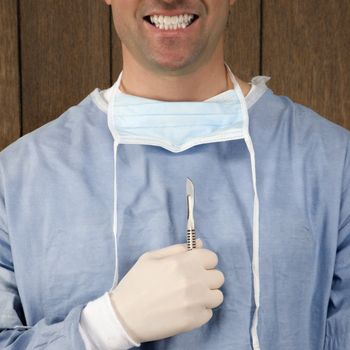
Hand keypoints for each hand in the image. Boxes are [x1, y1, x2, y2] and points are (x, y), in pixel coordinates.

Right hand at [109, 239, 224, 342]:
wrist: (124, 316)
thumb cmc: (136, 283)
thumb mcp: (151, 257)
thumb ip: (177, 248)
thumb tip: (199, 243)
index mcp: (184, 262)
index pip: (212, 257)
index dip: (203, 261)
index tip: (195, 266)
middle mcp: (194, 281)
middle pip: (218, 276)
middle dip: (207, 277)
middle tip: (191, 282)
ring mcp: (196, 302)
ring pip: (217, 296)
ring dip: (207, 295)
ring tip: (189, 297)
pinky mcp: (194, 321)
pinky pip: (209, 313)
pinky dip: (200, 311)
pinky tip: (184, 309)